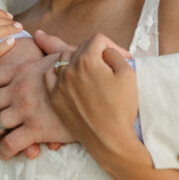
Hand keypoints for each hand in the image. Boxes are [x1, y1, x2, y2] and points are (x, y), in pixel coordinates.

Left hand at [0, 36, 75, 159]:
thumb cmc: (86, 72)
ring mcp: (25, 111)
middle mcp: (19, 90)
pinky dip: (5, 151)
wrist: (100, 92)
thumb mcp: (67, 53)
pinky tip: (6, 154)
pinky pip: (10, 144)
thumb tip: (39, 34)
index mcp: (23, 71)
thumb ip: (50, 44)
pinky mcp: (36, 130)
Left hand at [46, 33, 142, 169]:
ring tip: (90, 72)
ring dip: (77, 61)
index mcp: (87, 60)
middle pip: (81, 48)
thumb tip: (105, 51)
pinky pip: (51, 77)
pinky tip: (68, 77)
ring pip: (64, 60)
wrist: (109, 139)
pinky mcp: (55, 99)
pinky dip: (59, 73)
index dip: (112, 45)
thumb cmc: (121, 107)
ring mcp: (59, 85)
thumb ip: (115, 54)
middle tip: (108, 66)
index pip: (98, 39)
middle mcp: (69, 69)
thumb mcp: (127, 74)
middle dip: (95, 53)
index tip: (121, 57)